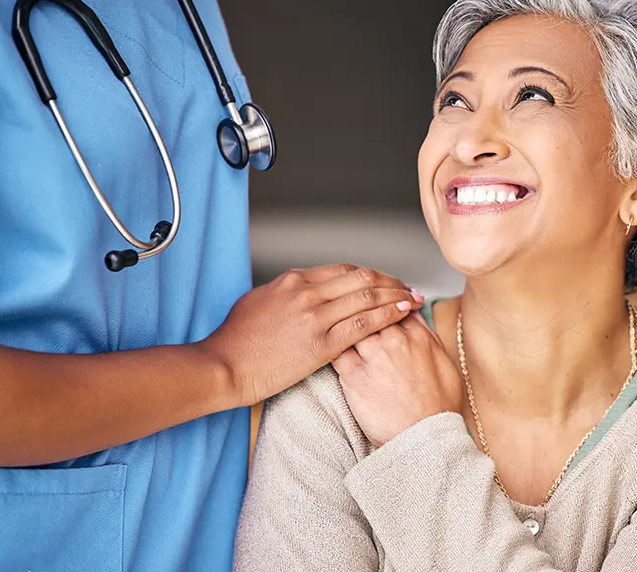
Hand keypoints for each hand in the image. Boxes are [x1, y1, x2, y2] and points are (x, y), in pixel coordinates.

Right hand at [198, 264, 423, 406]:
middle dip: (389, 281)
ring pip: (367, 296)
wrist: (223, 366)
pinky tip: (403, 313)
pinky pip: (364, 324)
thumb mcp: (259, 302)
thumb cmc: (235, 341)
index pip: (343, 270)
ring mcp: (315, 316)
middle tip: (406, 287)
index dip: (370, 274)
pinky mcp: (321, 343)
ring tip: (413, 298)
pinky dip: (388, 315)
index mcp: (292, 281)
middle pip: (361, 277)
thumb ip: (286, 294)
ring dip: (395, 295)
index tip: (385, 280)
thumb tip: (303, 291)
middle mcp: (306, 292)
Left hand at [332, 313, 462, 446]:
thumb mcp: (445, 364)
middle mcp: (395, 341)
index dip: (384, 303)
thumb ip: (428, 337)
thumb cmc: (437, 407)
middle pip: (371, 309)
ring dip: (344, 323)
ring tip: (338, 328)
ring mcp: (373, 356)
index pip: (394, 303)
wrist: (424, 438)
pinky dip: (332, 344)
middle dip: (362, 308)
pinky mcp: (353, 375)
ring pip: (351, 324)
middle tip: (354, 313)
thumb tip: (416, 316)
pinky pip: (336, 348)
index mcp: (418, 336)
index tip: (378, 305)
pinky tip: (329, 346)